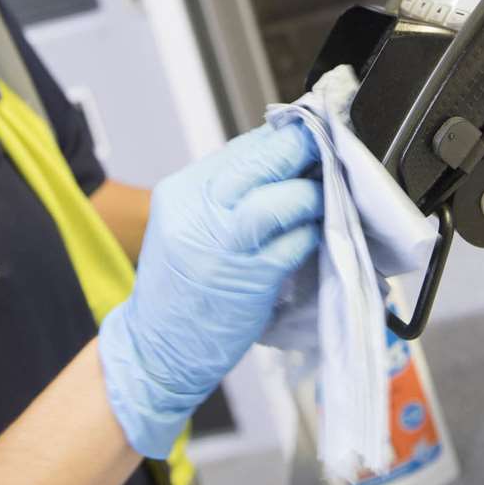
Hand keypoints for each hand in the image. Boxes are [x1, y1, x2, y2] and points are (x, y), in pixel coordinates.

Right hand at [97, 122, 320, 456]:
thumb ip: (226, 196)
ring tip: (327, 193)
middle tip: (330, 148)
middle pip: (260, 161)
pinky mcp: (248, 280)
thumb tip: (282, 163)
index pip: (241, 147)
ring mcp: (222, 246)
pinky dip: (311, 233)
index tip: (310, 134)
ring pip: (277, 200)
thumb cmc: (180, 291)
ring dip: (311, 192)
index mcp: (182, 193)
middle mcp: (197, 213)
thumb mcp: (188, 227)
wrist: (154, 350)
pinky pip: (291, 244)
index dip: (283, 137)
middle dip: (302, 150)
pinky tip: (319, 233)